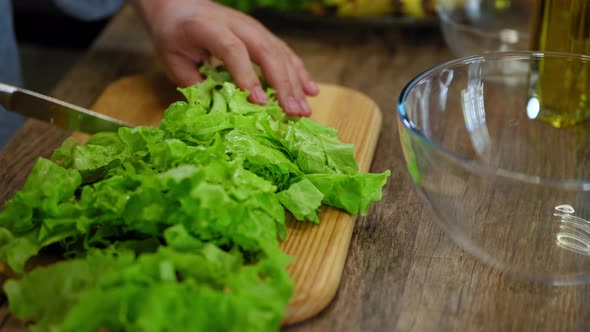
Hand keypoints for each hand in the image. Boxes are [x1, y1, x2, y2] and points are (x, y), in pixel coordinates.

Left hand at [130, 0, 317, 115]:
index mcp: (209, 28)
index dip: (248, 76)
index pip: (233, 50)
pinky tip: (310, 92)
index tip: (260, 102)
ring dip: (295, 84)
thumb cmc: (175, 36)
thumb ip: (195, 84)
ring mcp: (254, 28)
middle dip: (283, 85)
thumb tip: (219, 113)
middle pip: (266, 52)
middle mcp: (237, 25)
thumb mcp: (173, 61)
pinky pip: (286, 53)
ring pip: (280, 53)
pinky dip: (299, 73)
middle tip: (292, 113)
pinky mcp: (264, 34)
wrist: (181, 6)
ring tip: (303, 111)